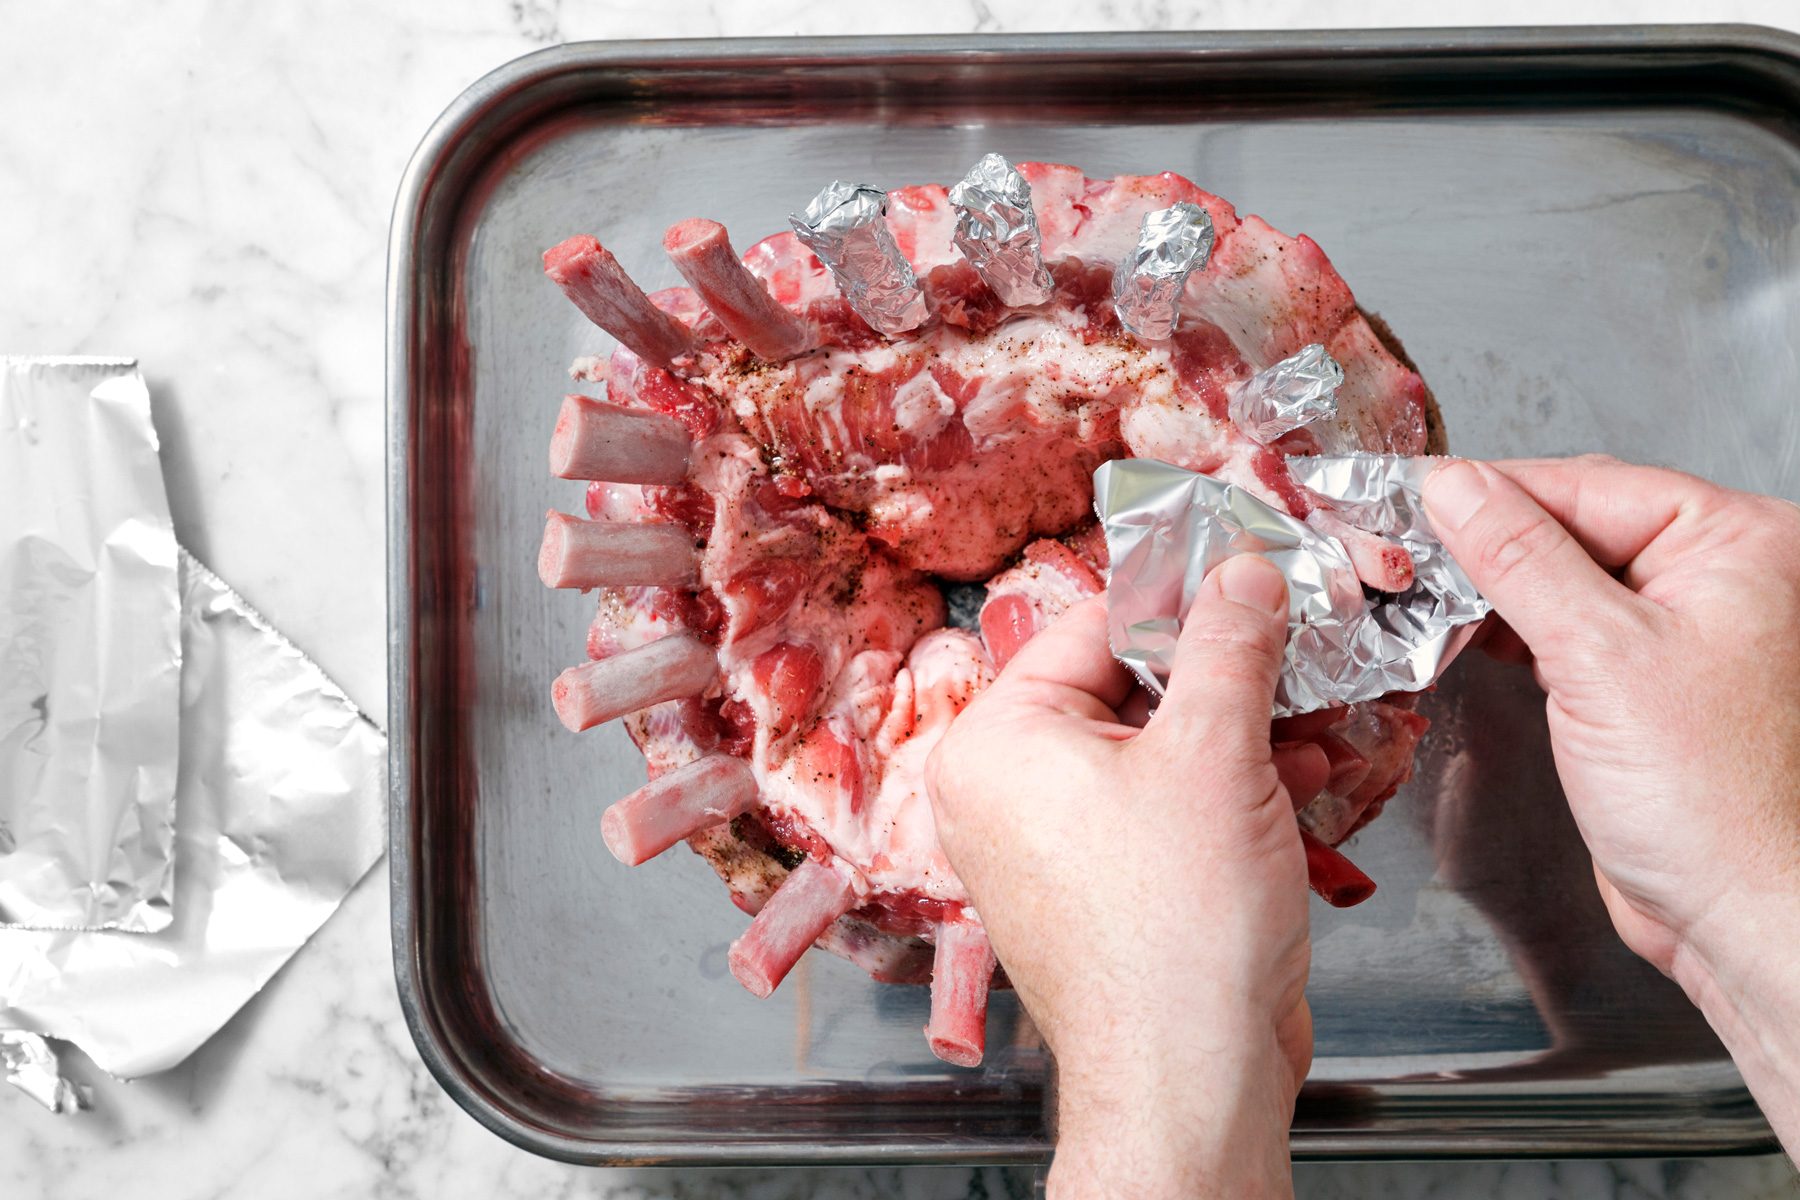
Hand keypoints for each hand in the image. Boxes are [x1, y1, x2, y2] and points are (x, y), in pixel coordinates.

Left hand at [927, 555, 1329, 1198]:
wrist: (1189, 1079)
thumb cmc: (1173, 934)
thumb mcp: (1214, 752)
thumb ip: (1229, 646)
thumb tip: (1242, 576)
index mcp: (998, 743)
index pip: (1091, 627)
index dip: (1180, 599)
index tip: (1247, 576)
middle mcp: (1008, 791)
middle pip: (1128, 687)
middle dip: (1225, 675)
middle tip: (1295, 644)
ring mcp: (1054, 845)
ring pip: (1157, 750)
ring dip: (1243, 732)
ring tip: (1317, 715)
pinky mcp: (1105, 888)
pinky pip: (1165, 809)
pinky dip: (1230, 789)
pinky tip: (1302, 776)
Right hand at [1423, 455, 1799, 1151]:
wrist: (1744, 917)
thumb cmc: (1716, 805)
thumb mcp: (1598, 656)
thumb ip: (1520, 558)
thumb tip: (1455, 488)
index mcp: (1738, 542)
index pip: (1585, 485)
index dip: (1487, 493)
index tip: (1406, 502)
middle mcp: (1722, 576)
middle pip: (1574, 523)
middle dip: (1485, 541)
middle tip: (1401, 554)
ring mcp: (1687, 629)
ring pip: (1565, 576)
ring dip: (1493, 587)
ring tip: (1422, 597)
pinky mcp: (1652, 682)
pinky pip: (1571, 628)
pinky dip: (1515, 629)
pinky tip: (1468, 636)